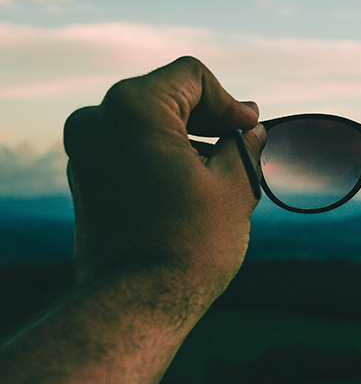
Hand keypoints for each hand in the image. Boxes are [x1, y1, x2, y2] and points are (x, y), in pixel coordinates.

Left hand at [63, 56, 265, 322]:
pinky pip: (128, 147)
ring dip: (188, 137)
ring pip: (148, 122)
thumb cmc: (189, 243)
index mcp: (133, 107)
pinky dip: (162, 153)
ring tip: (223, 167)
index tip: (250, 129)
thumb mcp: (234, 186)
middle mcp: (98, 120)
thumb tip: (253, 133)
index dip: (229, 101)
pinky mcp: (85, 179)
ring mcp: (84, 151)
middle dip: (210, 118)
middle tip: (243, 141)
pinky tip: (193, 180)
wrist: (137, 304)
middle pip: (167, 96)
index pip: (191, 78)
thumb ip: (245, 147)